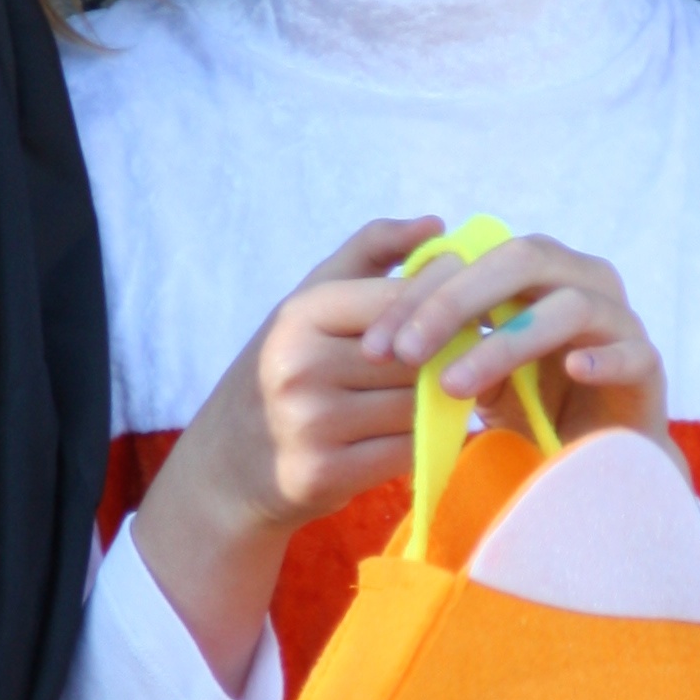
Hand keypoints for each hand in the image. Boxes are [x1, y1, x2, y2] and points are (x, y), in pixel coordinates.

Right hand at [134, 216, 445, 686]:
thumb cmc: (281, 372)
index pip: (402, 300)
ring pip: (417, 406)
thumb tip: (437, 225)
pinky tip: (427, 438)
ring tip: (447, 399)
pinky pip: (408, 452)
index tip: (467, 319)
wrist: (226, 468)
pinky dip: (428, 445)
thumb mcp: (308, 303)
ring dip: (443, 405)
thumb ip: (370, 254)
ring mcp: (310, 422)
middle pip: (416, 357)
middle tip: (473, 365)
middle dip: (450, 362)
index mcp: (301, 313)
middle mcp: (300, 365)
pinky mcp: (323, 474)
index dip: (444, 310)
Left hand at [369, 223, 674, 455]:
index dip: (419, 293)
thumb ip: (443, 344)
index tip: (374, 343)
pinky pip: (632, 353)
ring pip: (570, 306)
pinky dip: (600, 359)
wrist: (594, 462)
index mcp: (536, 272)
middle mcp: (582, 280)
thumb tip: (389, 337)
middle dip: (454, 302)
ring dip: (505, 342)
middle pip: (523, 260)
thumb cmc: (529, 407)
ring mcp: (620, 321)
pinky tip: (570, 371)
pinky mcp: (649, 367)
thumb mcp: (475, 373)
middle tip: (406, 352)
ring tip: (454, 386)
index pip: (475, 257)